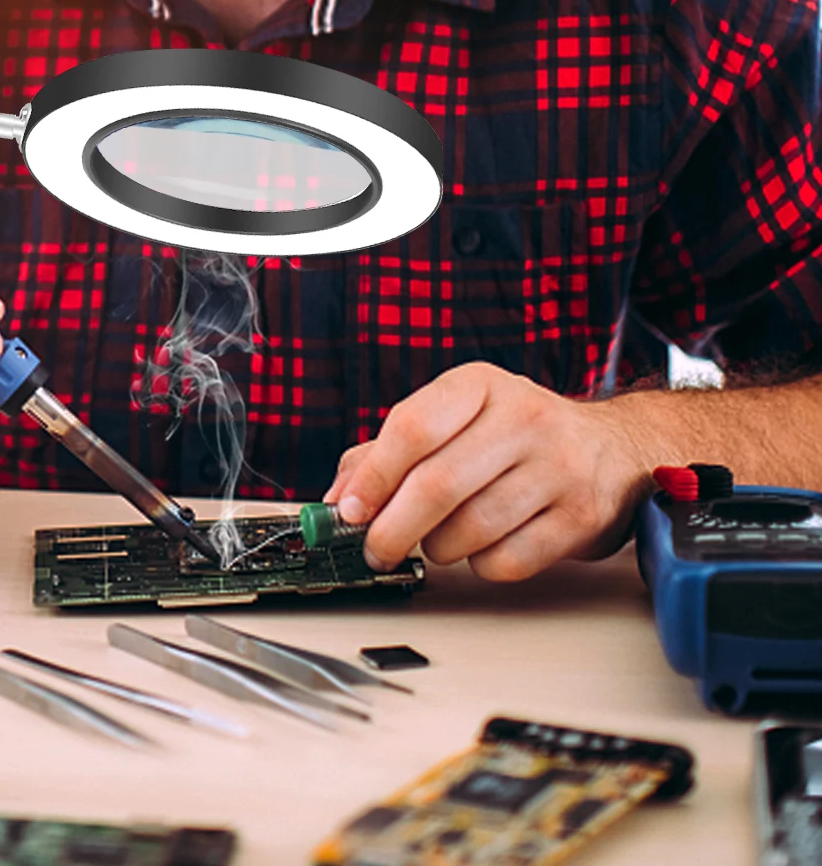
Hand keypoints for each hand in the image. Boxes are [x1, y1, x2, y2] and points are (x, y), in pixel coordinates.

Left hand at [325, 363, 655, 580]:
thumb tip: (338, 498)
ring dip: (438, 548)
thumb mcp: (455, 418)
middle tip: (375, 548)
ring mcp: (558, 467)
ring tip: (435, 541)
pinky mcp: (581, 517)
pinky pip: (509, 559)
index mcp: (480, 385)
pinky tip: (482, 548)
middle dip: (393, 528)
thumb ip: (389, 450)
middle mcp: (524, 418)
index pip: (412, 428)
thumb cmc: (514, 435)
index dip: (373, 476)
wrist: (612, 449)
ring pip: (471, 528)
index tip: (348, 510)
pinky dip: (481, 565)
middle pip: (437, 484)